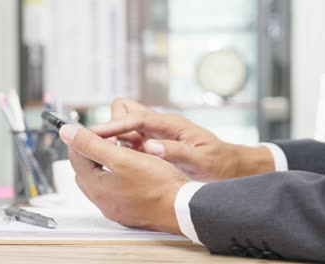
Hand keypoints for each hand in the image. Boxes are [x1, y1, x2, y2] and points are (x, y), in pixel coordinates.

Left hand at [59, 124, 186, 234]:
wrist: (182, 209)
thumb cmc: (158, 185)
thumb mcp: (123, 157)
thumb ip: (92, 144)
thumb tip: (67, 133)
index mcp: (97, 187)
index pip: (76, 157)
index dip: (81, 139)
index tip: (91, 128)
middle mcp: (103, 201)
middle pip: (85, 170)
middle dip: (91, 152)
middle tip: (105, 139)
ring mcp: (115, 209)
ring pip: (100, 181)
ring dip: (104, 165)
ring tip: (119, 152)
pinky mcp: (128, 212)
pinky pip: (113, 191)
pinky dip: (116, 177)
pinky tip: (130, 171)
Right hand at [92, 99, 274, 181]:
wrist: (228, 166)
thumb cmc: (218, 162)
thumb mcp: (202, 161)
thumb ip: (177, 152)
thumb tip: (150, 147)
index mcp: (171, 124)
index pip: (136, 117)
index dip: (115, 125)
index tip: (96, 135)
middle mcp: (160, 125)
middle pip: (125, 111)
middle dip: (113, 125)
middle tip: (108, 148)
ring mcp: (155, 133)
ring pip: (124, 125)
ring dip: (115, 137)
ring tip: (110, 158)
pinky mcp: (153, 144)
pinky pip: (129, 140)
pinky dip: (121, 148)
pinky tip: (120, 163)